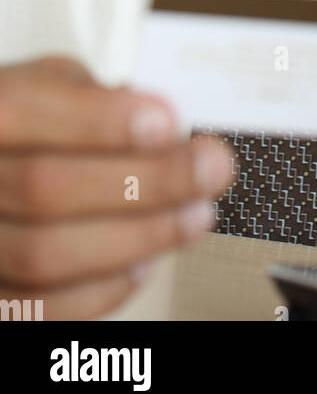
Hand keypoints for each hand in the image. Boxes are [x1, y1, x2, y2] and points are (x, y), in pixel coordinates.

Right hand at [0, 55, 234, 318]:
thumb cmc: (27, 125)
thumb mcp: (50, 84)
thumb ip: (96, 98)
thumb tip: (164, 127)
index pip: (28, 111)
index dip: (102, 122)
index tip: (168, 123)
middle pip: (47, 189)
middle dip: (144, 181)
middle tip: (211, 169)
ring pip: (46, 256)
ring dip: (138, 237)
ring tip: (195, 216)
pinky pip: (41, 310)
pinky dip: (102, 289)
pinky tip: (144, 262)